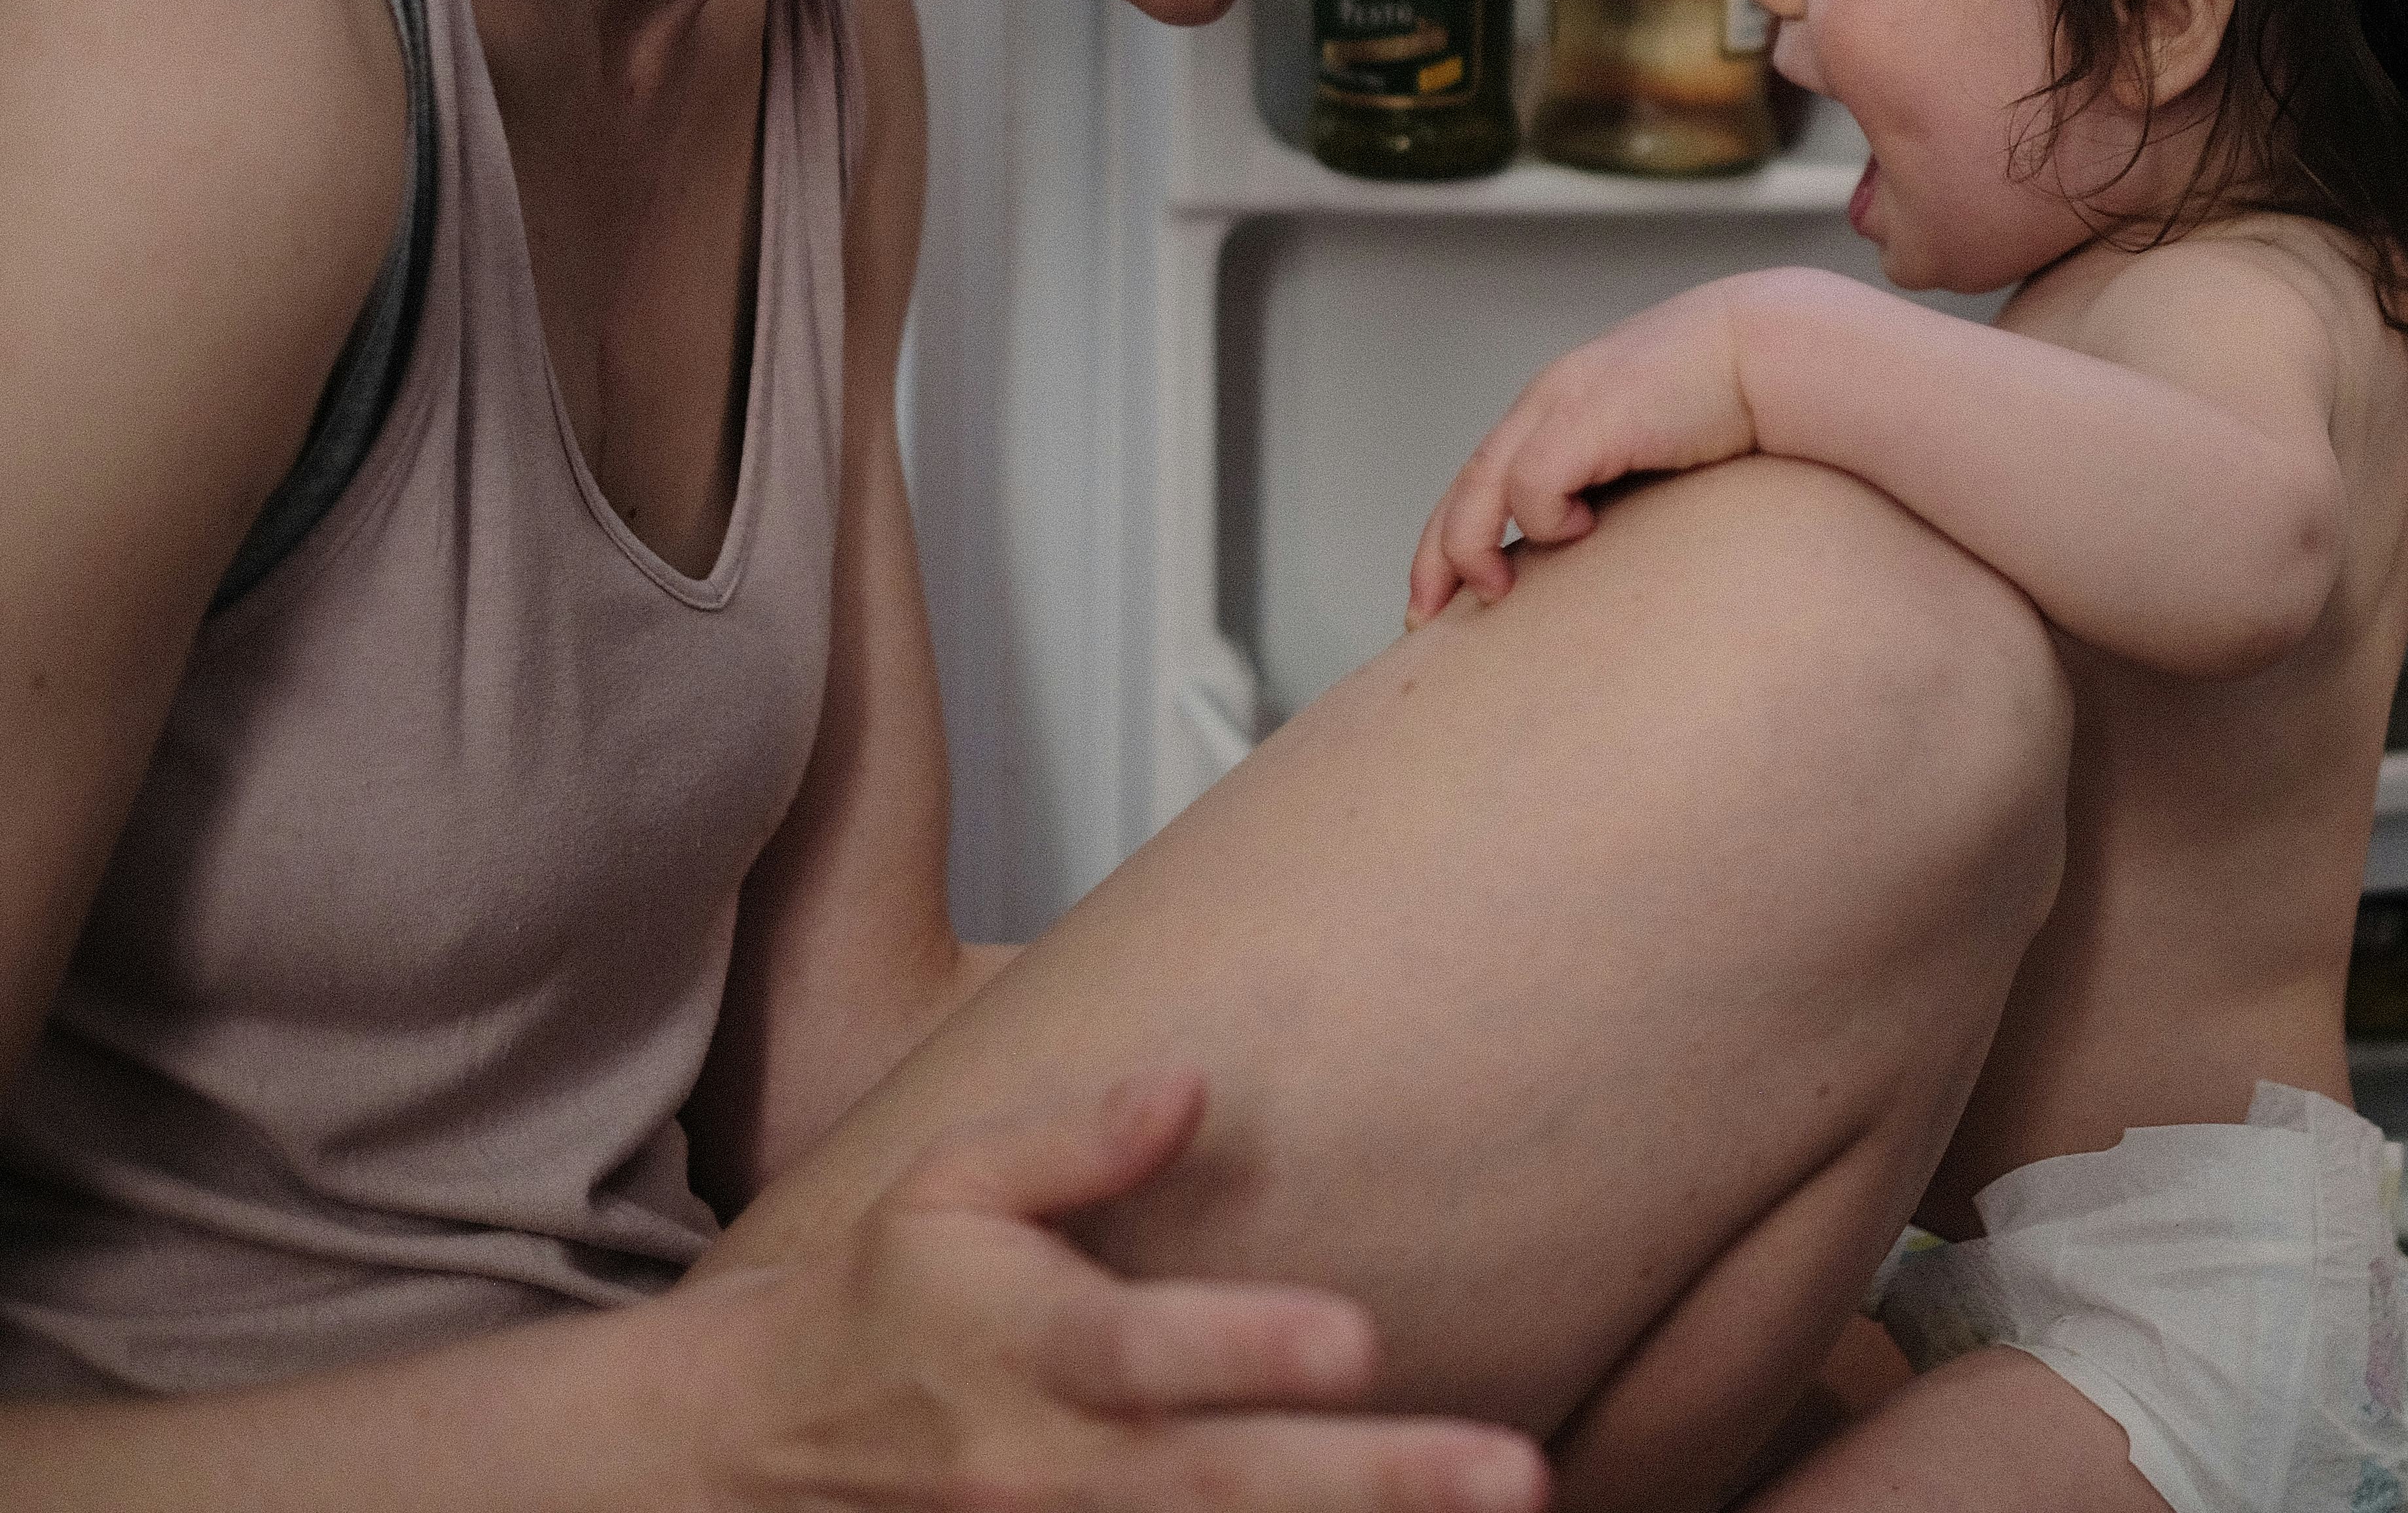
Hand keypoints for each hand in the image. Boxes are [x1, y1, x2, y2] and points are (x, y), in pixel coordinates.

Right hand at [676, 1070, 1547, 1511]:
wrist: (753, 1452)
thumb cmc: (884, 1297)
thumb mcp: (945, 1188)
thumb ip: (1072, 1142)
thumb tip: (1188, 1080)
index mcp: (1024, 1346)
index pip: (1143, 1348)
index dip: (1245, 1348)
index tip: (1360, 1338)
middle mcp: (1051, 1465)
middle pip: (1221, 1483)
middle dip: (1371, 1481)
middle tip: (1510, 1472)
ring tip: (1502, 1507)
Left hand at [1410, 278, 1788, 621]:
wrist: (1774, 348)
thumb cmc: (1733, 400)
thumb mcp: (1656, 443)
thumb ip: (1620, 479)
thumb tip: (1604, 542)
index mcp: (1561, 405)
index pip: (1483, 476)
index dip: (1452, 537)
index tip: (1440, 598)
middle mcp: (1548, 401)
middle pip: (1464, 488)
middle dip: (1436, 558)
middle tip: (1424, 619)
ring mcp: (1562, 406)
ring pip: (1480, 490)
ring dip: (1472, 549)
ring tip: (1495, 591)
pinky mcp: (1587, 419)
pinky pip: (1533, 485)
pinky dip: (1544, 518)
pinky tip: (1583, 530)